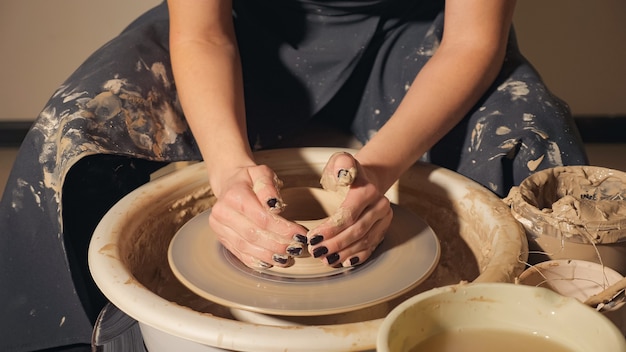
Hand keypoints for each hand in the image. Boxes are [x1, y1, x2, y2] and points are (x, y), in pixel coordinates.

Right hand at [208, 164, 308, 268]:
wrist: (229, 183)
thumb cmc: (250, 179)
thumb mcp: (262, 173)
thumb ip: (268, 187)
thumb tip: (274, 205)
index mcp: (233, 195)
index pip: (261, 217)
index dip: (282, 228)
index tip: (300, 234)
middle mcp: (222, 213)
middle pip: (253, 235)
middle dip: (278, 244)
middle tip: (297, 248)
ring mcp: (219, 228)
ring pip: (246, 247)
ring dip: (269, 255)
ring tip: (287, 257)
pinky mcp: (222, 238)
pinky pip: (239, 254)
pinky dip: (256, 261)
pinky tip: (271, 262)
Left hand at [307, 152, 392, 266]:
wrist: (366, 179)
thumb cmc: (346, 172)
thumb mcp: (340, 161)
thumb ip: (341, 164)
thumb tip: (343, 174)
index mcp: (368, 190)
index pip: (348, 214)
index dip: (330, 229)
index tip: (312, 237)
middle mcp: (380, 206)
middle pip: (357, 230)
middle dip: (335, 244)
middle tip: (316, 251)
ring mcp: (384, 219)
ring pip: (365, 241)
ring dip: (345, 253)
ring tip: (325, 259)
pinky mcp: (383, 229)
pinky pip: (371, 246)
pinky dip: (357, 256)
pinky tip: (343, 262)